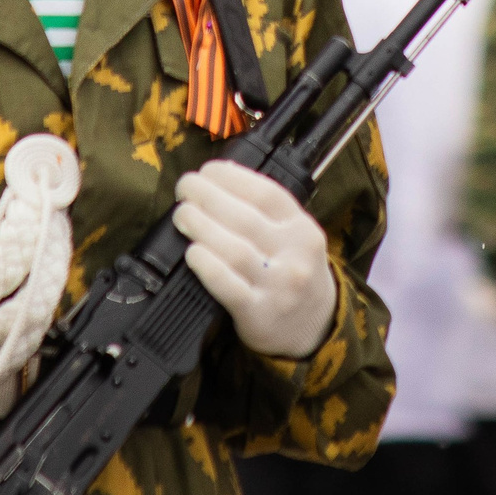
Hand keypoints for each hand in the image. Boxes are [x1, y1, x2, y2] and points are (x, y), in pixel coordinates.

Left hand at [173, 160, 337, 359]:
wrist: (312, 325)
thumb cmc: (293, 271)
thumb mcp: (294, 236)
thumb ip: (265, 211)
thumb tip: (219, 176)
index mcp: (302, 229)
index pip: (267, 194)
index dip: (232, 177)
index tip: (207, 170)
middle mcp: (295, 255)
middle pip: (245, 218)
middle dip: (208, 196)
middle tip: (186, 188)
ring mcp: (278, 286)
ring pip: (235, 250)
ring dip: (201, 226)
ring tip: (182, 215)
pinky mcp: (258, 313)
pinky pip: (228, 286)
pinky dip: (207, 266)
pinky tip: (193, 252)